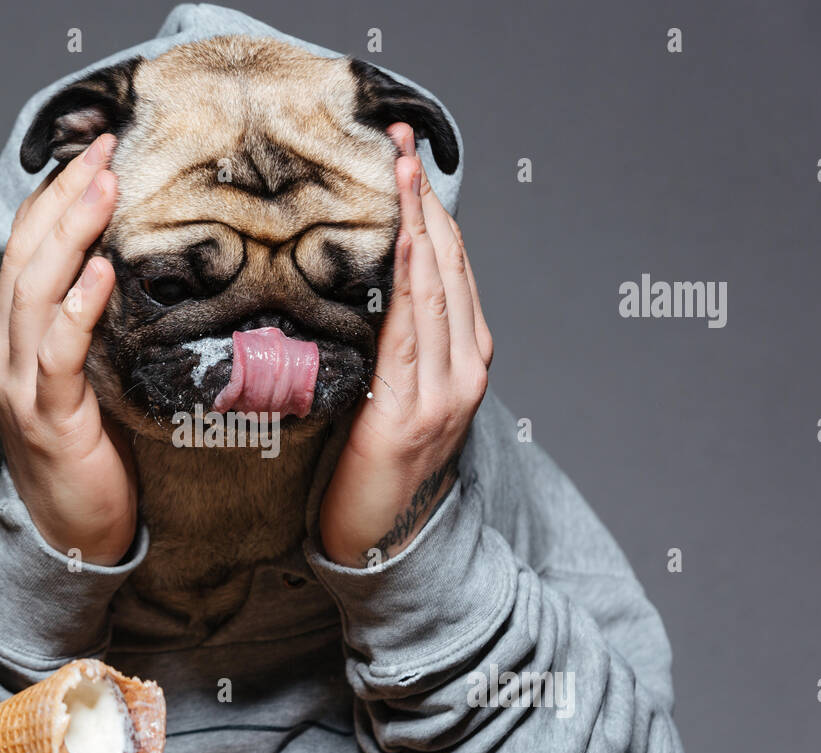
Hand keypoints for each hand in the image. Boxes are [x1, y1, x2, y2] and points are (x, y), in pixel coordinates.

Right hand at [0, 134, 137, 565]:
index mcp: (15, 338)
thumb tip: (137, 272)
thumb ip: (96, 329)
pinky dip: (78, 308)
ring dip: (71, 234)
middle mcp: (5, 352)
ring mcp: (20, 385)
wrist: (74, 535)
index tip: (97, 152)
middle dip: (65, 197)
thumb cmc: (93, 454)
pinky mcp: (48, 418)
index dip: (56, 197)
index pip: (29, 250)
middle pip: (28, 257)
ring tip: (104, 187)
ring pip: (37, 293)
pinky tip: (100, 272)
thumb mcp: (93, 377)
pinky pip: (60, 353)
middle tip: (105, 148)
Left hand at [319, 123, 494, 567]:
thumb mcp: (390, 394)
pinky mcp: (414, 413)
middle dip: (425, 199)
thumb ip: (389, 345)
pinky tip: (403, 240)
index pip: (450, 270)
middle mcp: (467, 369)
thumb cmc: (374, 469)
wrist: (381, 543)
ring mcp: (447, 391)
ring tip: (400, 170)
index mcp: (465, 361)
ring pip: (436, 289)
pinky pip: (411, 332)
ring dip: (419, 223)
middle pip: (449, 267)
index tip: (408, 159)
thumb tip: (353, 288)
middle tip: (399, 141)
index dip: (433, 210)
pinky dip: (411, 280)